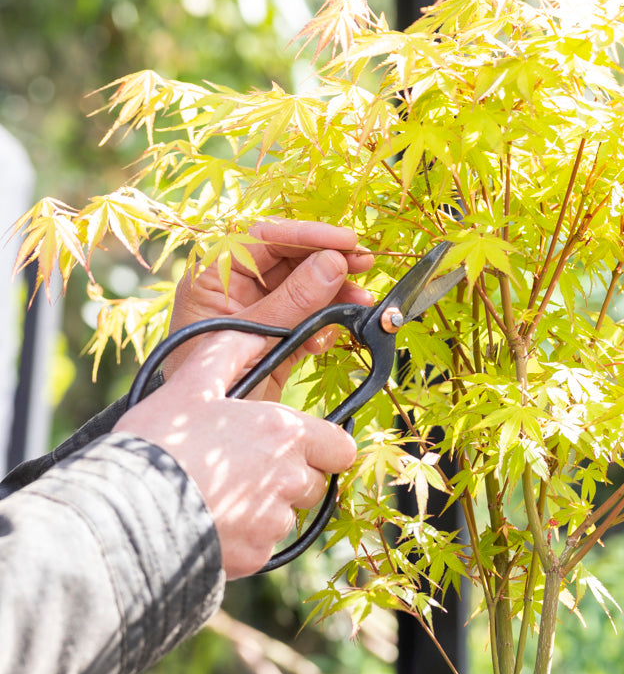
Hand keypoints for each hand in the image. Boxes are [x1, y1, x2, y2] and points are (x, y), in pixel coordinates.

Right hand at [114, 330, 356, 578]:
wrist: (124, 511)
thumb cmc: (160, 442)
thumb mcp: (191, 383)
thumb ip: (230, 352)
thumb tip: (256, 335)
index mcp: (284, 434)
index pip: (341, 448)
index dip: (326, 447)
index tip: (299, 446)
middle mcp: (290, 479)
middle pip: (315, 482)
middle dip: (291, 477)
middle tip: (246, 468)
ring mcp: (274, 522)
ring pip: (287, 515)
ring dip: (266, 507)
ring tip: (219, 494)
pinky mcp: (256, 555)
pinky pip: (263, 545)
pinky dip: (245, 536)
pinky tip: (209, 521)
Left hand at [163, 219, 373, 398]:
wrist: (209, 438)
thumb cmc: (210, 384)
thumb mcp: (251, 336)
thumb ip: (293, 300)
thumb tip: (333, 263)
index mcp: (216, 275)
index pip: (265, 238)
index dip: (307, 235)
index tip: (345, 241)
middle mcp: (237, 287)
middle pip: (290, 259)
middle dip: (329, 261)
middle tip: (364, 263)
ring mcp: (260, 311)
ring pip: (305, 287)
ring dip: (336, 292)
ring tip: (361, 301)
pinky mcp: (278, 335)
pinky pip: (309, 316)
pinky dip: (326, 321)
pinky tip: (331, 335)